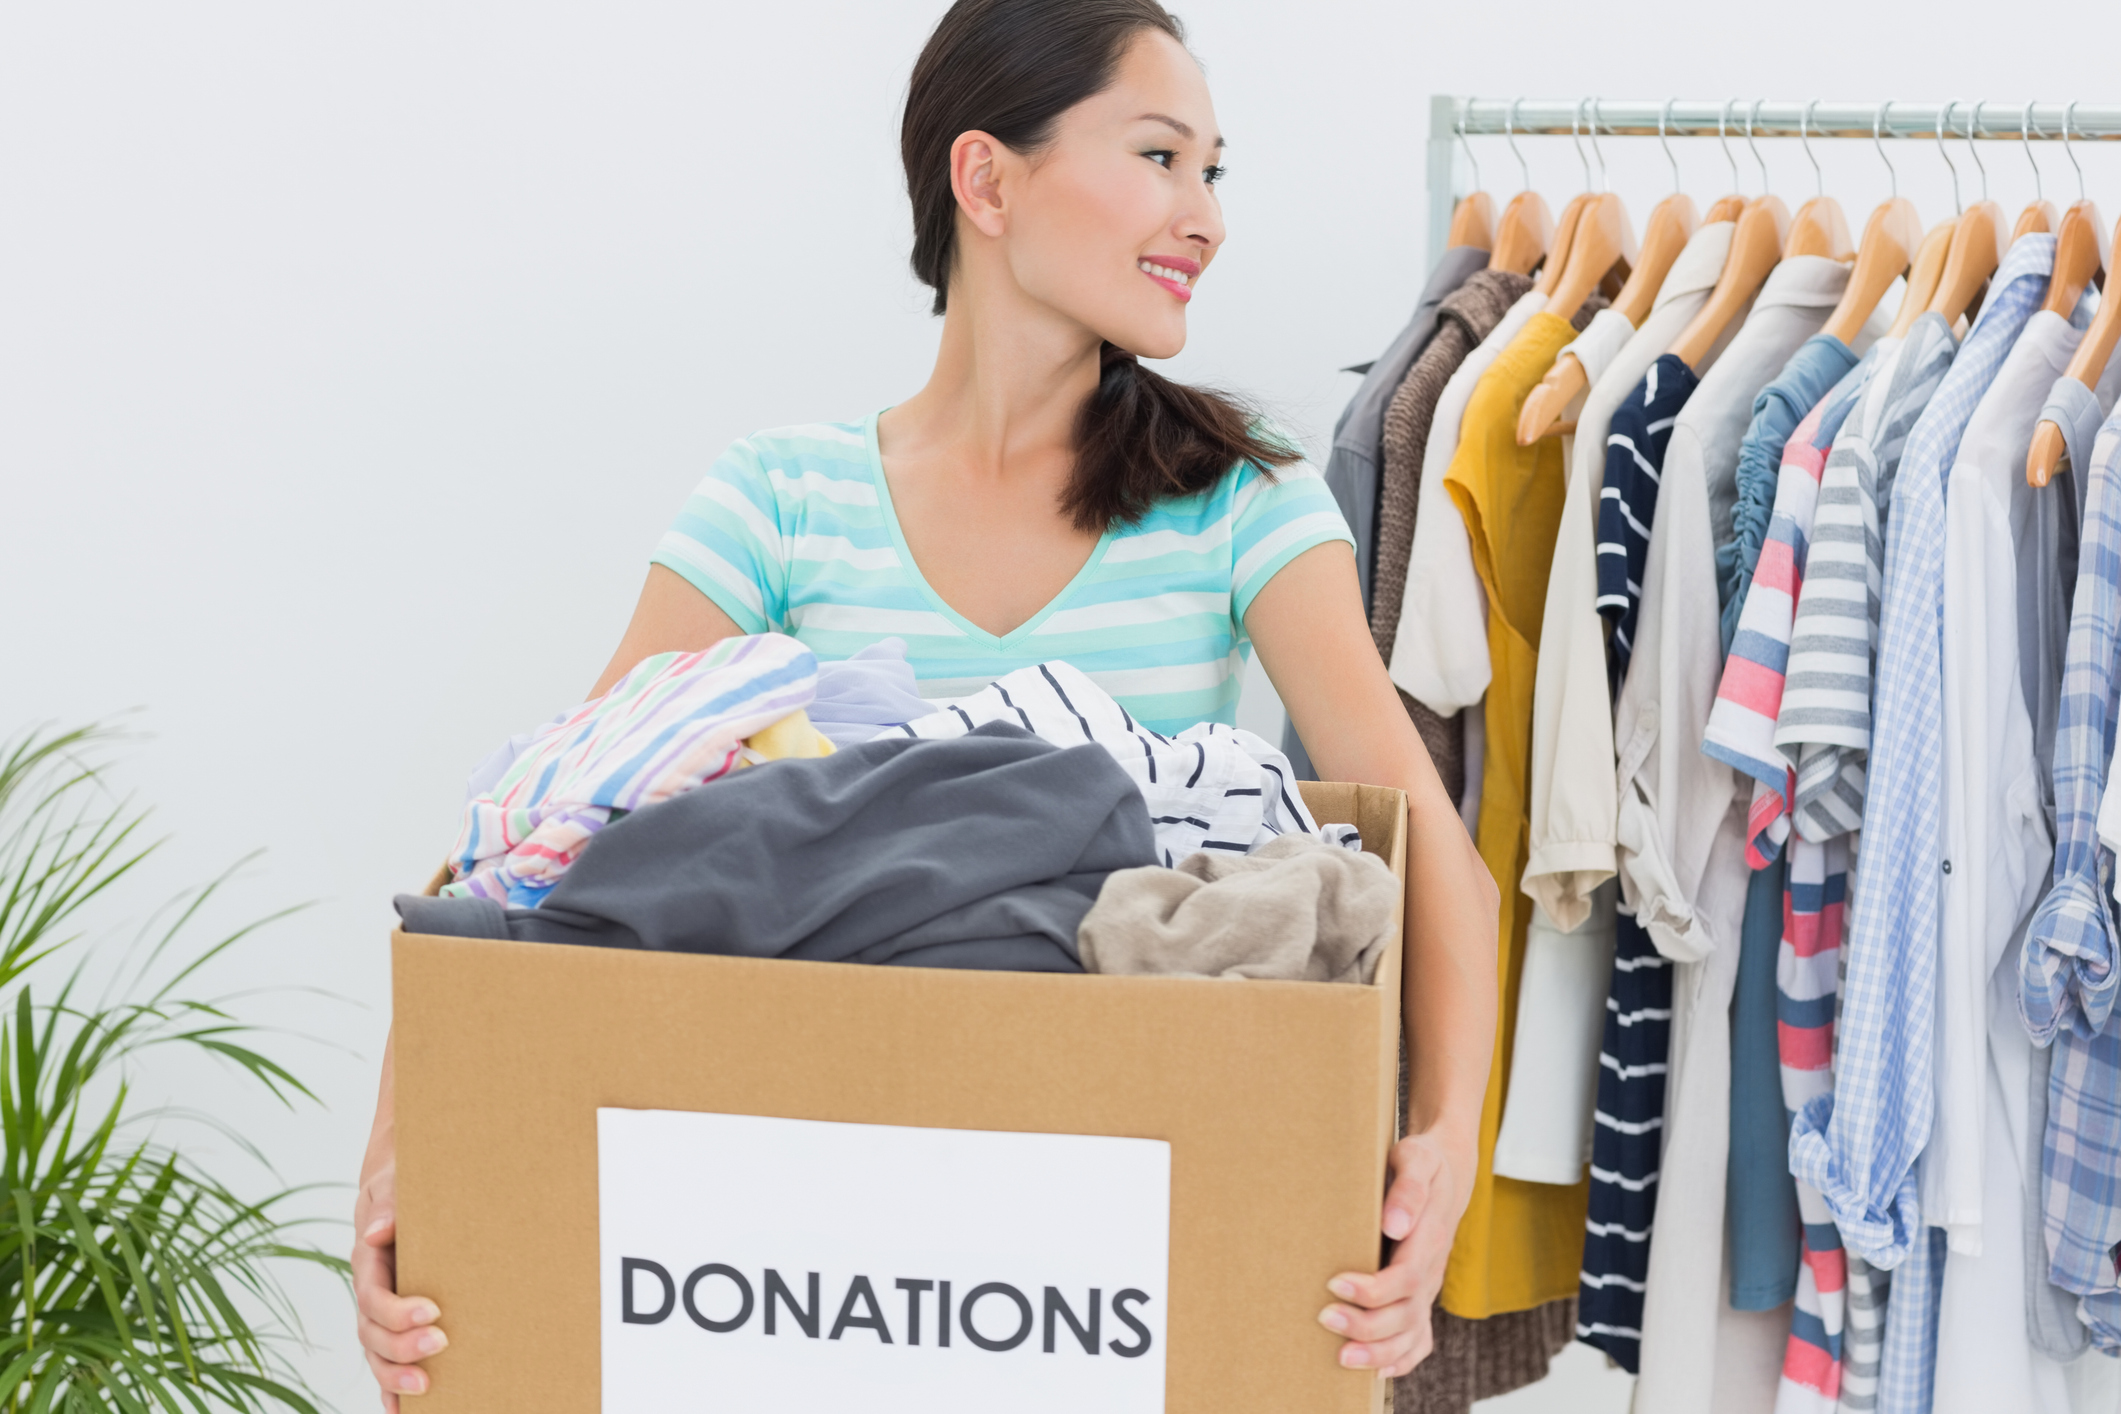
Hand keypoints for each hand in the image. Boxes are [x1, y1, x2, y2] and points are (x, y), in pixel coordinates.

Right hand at [354, 1155, 445, 1407]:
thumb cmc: (405, 1185)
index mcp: (368, 1262)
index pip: (372, 1295)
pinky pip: (386, 1360)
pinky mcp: (397, 1324)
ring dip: (394, 1375)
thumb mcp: (395, 1185)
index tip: (432, 1311)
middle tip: (440, 1346)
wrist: (409, 1189)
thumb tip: (376, 1234)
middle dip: (400, 1347)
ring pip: (375, 1353)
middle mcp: (370, 1292)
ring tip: (425, 1387)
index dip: (396, 1310)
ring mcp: (380, 1313)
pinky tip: (403, 1409)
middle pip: (370, 1332)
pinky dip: (390, 1388)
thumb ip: (388, 1205)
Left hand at [1317, 1128, 1469, 1377]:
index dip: (1371, 1289)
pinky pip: (1421, 1338)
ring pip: (1412, 1334)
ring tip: (1341, 1356)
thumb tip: (1395, 1226)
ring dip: (1379, 1352)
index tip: (1334, 1283)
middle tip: (1324, 1317)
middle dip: (1366, 1325)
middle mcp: (1432, 1270)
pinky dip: (1401, 1359)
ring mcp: (1429, 1287)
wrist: (1447, 1171)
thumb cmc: (1420, 1162)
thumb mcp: (1415, 1159)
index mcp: (1429, 1239)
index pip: (1405, 1278)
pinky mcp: (1422, 1295)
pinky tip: (1376, 1371)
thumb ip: (1408, 1189)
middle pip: (1406, 1314)